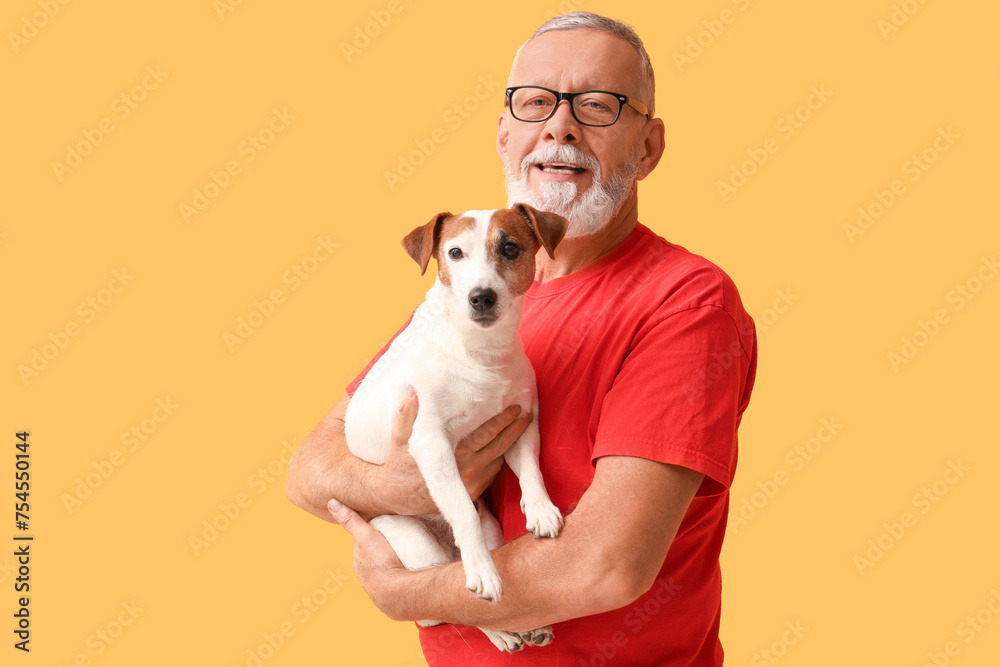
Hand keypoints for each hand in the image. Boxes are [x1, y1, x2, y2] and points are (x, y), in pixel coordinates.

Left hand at [327, 498, 410, 620]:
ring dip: (393, 568)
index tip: (384, 530)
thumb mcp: (366, 536)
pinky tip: (410, 577)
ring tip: (407, 561)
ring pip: (385, 575)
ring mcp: (379, 591)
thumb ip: (351, 520)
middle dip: (382, 553)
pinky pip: (397, 587)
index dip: (372, 537)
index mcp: (359, 563)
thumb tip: (331, 502)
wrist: (399, 595)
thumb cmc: (382, 563)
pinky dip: (401, 581)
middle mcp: (365, 579)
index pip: (363, 546)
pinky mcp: (392, 601)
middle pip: (374, 561)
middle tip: (398, 544)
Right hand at [379, 387, 530, 515]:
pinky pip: (493, 474)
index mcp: (455, 455)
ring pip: (500, 461)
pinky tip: (501, 447)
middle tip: (527, 414)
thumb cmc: (399, 462)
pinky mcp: (474, 495)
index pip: (488, 434)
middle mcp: (468, 472)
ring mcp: (473, 485)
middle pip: (501, 447)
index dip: (505, 420)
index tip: (517, 408)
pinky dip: (499, 459)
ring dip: (509, 445)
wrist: (395, 497)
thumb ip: (406, 414)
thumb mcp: (399, 437)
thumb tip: (411, 391)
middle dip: (516, 430)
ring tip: (518, 427)